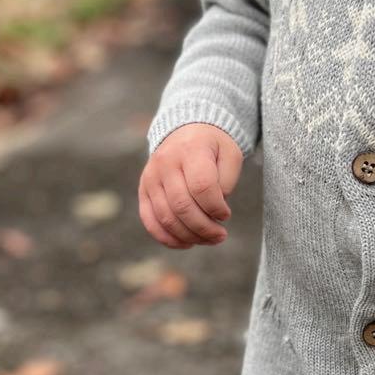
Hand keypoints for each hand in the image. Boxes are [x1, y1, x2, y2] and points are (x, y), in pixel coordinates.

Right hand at [138, 124, 242, 248]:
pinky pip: (150, 221)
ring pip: (166, 217)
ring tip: (208, 239)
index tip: (226, 214)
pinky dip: (168, 238)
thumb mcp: (230, 154)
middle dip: (204, 228)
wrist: (186, 131)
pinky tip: (187, 243)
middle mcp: (166, 163)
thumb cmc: (213, 147)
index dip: (216, 208)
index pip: (201, 187)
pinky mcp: (144, 190)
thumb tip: (214, 211)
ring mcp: (151, 177)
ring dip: (189, 236)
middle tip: (221, 236)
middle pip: (182, 206)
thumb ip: (226, 181)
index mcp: (191, 149)